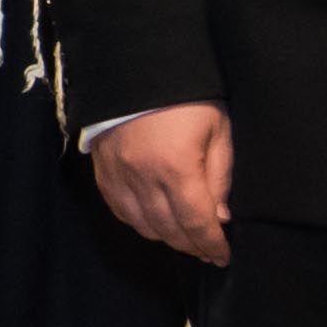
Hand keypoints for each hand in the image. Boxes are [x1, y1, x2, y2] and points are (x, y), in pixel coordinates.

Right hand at [88, 102, 232, 266]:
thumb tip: (220, 216)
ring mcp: (119, 176)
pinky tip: (154, 221)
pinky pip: (119, 210)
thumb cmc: (187, 99)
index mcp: (177, 169)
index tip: (224, 256)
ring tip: (184, 237)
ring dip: (166, 237)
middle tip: (208, 251)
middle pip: (169, 230)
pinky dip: (139, 222)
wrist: (136, 70)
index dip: (212, 245)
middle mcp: (143, 178)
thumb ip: (220, 176)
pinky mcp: (103, 171)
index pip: (197, 223)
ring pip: (142, 225)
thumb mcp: (218, 130)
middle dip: (192, 246)